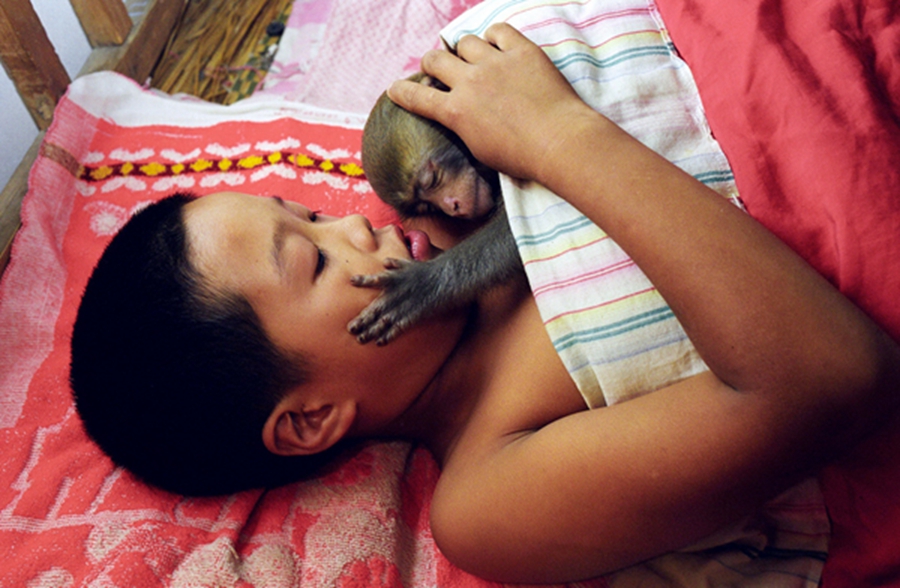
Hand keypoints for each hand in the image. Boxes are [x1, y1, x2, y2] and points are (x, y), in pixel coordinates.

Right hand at [387, 23, 596, 183]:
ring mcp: (495, 63)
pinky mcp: (522, 51)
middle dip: (431, 63)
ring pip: (465, 42)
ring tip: (473, 57)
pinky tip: (498, 46)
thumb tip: (459, 113)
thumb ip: (463, 126)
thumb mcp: (479, 150)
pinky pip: (498, 31)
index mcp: (455, 112)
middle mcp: (469, 82)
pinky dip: (494, 38)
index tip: (395, 88)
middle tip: (437, 68)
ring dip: (464, 50)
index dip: (401, 91)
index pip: (415, 97)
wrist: (559, 142)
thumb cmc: (521, 157)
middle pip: (435, 59)